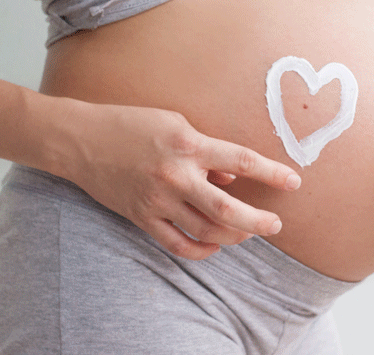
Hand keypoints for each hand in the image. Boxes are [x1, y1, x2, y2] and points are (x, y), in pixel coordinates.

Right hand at [54, 101, 301, 259]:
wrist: (80, 140)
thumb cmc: (130, 123)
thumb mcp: (175, 123)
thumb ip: (207, 151)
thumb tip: (233, 176)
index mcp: (188, 145)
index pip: (241, 161)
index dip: (271, 173)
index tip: (293, 182)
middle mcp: (176, 176)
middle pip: (227, 209)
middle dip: (257, 222)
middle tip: (275, 225)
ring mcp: (157, 200)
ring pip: (206, 231)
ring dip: (232, 237)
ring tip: (248, 233)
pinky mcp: (142, 217)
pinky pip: (177, 244)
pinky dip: (200, 250)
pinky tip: (213, 247)